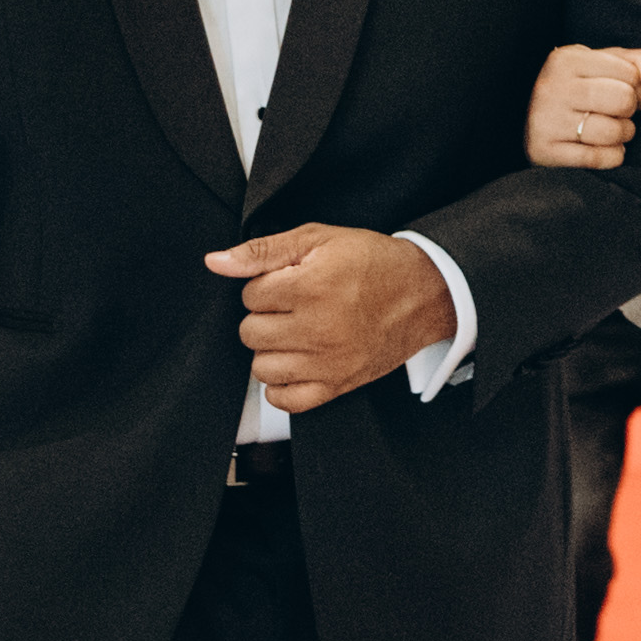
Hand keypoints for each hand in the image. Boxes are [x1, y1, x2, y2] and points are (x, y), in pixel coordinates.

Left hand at [209, 223, 460, 410]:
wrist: (424, 292)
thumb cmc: (374, 264)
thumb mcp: (318, 239)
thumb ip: (262, 251)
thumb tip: (216, 262)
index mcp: (310, 287)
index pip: (249, 295)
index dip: (265, 284)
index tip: (287, 282)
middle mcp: (318, 328)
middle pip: (250, 332)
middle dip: (265, 316)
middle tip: (292, 306)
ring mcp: (328, 362)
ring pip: (261, 367)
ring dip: (271, 349)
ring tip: (295, 333)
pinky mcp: (338, 385)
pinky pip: (287, 400)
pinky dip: (283, 386)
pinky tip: (296, 362)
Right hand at [527, 43, 640, 170]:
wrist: (526, 116)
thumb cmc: (576, 88)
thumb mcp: (604, 64)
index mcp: (567, 59)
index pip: (631, 74)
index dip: (638, 87)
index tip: (626, 92)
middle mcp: (553, 87)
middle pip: (623, 100)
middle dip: (630, 111)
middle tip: (619, 113)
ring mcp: (546, 120)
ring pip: (613, 131)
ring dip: (623, 135)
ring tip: (612, 130)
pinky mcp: (544, 150)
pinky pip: (598, 158)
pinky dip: (612, 156)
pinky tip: (604, 148)